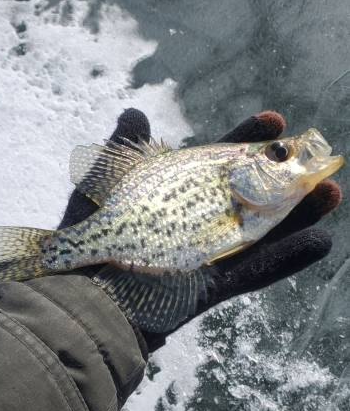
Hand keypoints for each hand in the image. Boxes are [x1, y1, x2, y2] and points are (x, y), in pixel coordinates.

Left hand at [60, 108, 340, 351]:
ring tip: (331, 192)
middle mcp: (196, 224)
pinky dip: (287, 260)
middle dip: (284, 177)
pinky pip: (255, 273)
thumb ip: (124, 150)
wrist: (85, 296)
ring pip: (261, 233)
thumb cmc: (92, 238)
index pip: (218, 161)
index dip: (246, 140)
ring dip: (298, 215)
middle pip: (249, 196)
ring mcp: (207, 256)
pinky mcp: (211, 289)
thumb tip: (134, 114)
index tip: (275, 120)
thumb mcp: (105, 185)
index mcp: (175, 196)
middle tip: (316, 157)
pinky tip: (321, 241)